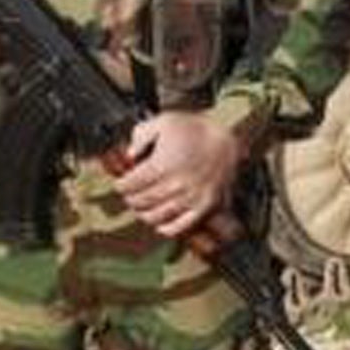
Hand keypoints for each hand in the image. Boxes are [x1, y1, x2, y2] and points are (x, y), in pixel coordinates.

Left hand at [115, 111, 245, 237]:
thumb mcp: (163, 121)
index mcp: (162, 165)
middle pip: (141, 201)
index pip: (130, 185)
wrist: (228, 136)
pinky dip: (167, 228)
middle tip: (130, 195)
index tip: (121, 183)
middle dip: (131, 199)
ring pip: (157, 216)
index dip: (121, 185)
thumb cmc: (195, 128)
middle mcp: (176, 184)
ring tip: (142, 208)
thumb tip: (129, 155)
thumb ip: (140, 136)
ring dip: (144, 213)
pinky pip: (181, 225)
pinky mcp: (205, 205)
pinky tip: (160, 223)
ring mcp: (191, 196)